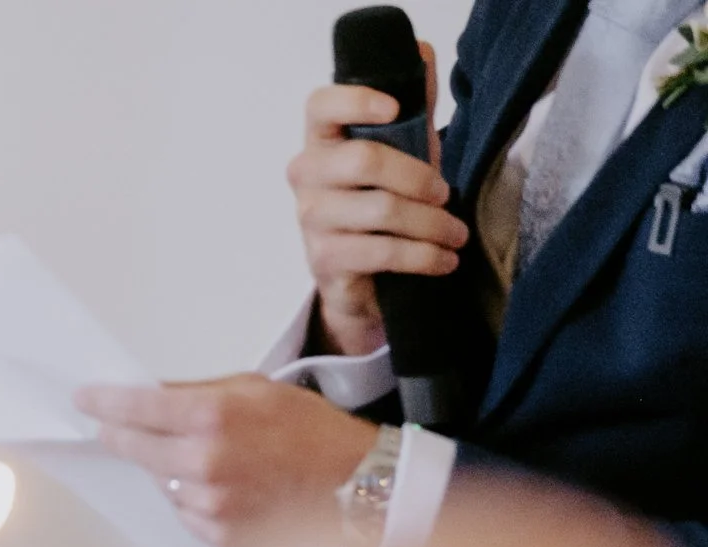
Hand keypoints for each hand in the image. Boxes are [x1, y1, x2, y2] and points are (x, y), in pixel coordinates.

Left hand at [75, 374, 379, 546]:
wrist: (355, 483)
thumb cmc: (309, 430)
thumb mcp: (253, 389)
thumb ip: (195, 392)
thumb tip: (148, 394)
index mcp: (211, 417)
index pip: (136, 408)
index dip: (103, 403)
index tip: (83, 400)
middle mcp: (204, 463)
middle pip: (135, 448)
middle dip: (120, 435)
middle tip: (109, 427)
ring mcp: (209, 504)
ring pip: (160, 481)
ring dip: (165, 467)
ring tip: (205, 455)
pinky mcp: (217, 535)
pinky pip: (183, 510)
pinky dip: (190, 496)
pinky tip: (221, 484)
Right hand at [288, 41, 467, 355]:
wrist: (357, 276)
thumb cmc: (378, 204)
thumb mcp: (400, 151)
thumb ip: (411, 105)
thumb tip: (423, 53)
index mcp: (321, 141)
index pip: (321, 106)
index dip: (356, 101)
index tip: (394, 109)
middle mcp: (307, 176)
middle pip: (365, 160)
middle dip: (420, 177)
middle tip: (447, 194)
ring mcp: (311, 218)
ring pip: (382, 210)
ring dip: (432, 225)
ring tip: (456, 236)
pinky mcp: (324, 259)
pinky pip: (382, 251)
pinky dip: (423, 257)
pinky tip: (444, 260)